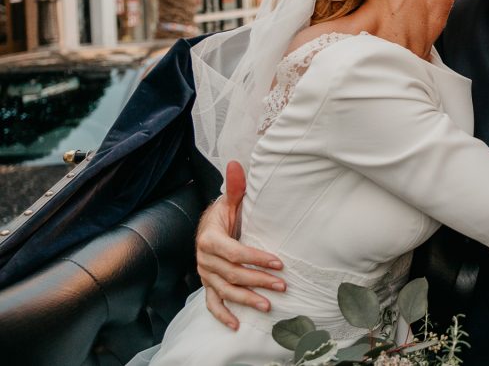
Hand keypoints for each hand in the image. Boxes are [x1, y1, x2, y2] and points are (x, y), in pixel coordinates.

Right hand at [196, 161, 284, 329]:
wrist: (208, 226)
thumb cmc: (224, 213)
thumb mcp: (230, 200)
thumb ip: (235, 186)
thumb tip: (236, 164)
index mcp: (210, 239)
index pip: (235, 252)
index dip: (256, 258)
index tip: (278, 263)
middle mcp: (205, 259)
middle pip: (233, 274)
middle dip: (258, 281)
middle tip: (282, 286)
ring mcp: (206, 274)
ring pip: (226, 291)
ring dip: (247, 300)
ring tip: (268, 306)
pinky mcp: (208, 284)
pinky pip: (212, 303)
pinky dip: (222, 315)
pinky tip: (237, 324)